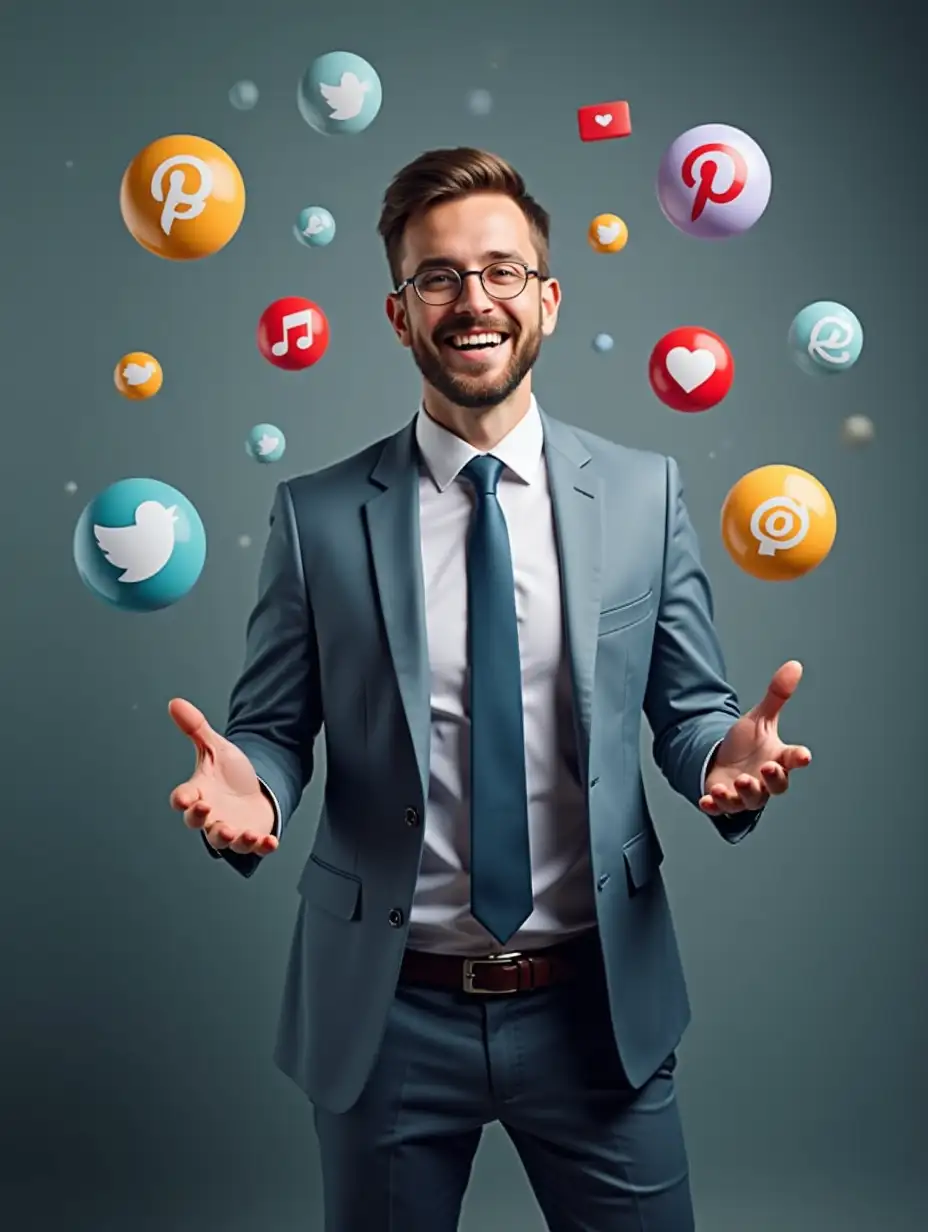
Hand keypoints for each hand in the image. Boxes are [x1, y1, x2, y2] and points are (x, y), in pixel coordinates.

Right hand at [168, 698, 278, 855]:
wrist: (254, 791)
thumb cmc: (229, 774)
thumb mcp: (215, 748)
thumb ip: (196, 729)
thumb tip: (175, 702)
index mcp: (198, 793)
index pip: (183, 798)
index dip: (182, 799)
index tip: (184, 797)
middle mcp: (210, 815)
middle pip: (198, 822)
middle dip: (200, 818)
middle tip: (205, 809)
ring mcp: (230, 828)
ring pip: (223, 840)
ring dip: (228, 838)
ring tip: (235, 832)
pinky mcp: (251, 836)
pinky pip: (254, 846)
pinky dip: (261, 846)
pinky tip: (270, 841)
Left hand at [699, 660, 811, 815]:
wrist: (722, 762)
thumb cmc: (747, 744)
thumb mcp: (760, 718)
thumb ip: (776, 696)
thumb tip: (794, 665)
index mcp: (777, 759)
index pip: (793, 759)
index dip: (798, 758)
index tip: (804, 755)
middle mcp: (764, 780)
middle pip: (776, 786)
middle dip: (772, 778)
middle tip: (765, 768)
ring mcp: (745, 793)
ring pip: (750, 800)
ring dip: (744, 793)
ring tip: (736, 782)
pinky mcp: (725, 800)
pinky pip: (722, 809)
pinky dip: (715, 806)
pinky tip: (706, 799)